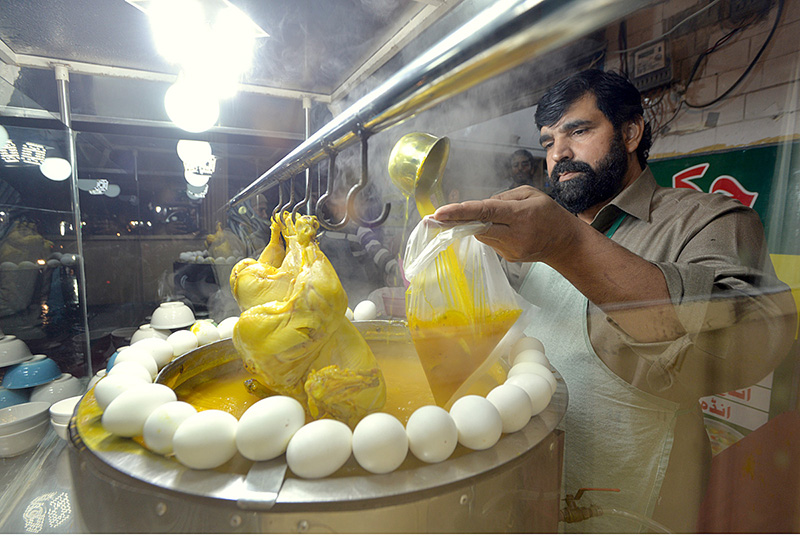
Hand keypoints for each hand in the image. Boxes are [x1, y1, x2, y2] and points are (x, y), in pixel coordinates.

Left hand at [433, 186, 579, 263]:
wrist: (565, 243)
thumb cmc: (549, 214)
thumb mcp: (531, 194)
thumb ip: (503, 197)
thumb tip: (481, 205)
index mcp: (520, 216)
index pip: (485, 212)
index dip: (460, 213)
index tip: (440, 213)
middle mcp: (514, 235)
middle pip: (477, 227)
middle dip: (454, 222)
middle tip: (431, 218)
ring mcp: (510, 250)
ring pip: (481, 234)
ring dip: (472, 225)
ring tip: (471, 218)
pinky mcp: (508, 258)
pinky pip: (490, 241)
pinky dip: (488, 232)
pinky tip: (498, 228)